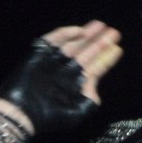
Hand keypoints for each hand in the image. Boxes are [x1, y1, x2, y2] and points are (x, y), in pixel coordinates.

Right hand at [0, 20, 122, 134]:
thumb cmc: (51, 116)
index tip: (118, 49)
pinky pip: (55, 39)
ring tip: (101, 26)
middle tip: (114, 33)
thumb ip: (91, 99)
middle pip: (87, 53)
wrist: (24, 113)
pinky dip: (66, 34)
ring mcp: (54, 61)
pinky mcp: (41, 53)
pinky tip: (80, 31)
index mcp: (77, 84)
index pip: (96, 68)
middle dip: (100, 43)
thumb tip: (95, 83)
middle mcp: (67, 71)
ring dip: (87, 35)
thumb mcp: (78, 112)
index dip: (106, 59)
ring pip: (74, 44)